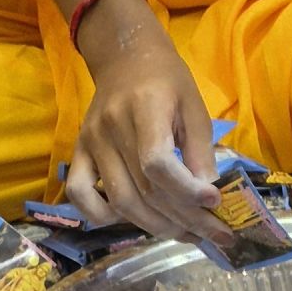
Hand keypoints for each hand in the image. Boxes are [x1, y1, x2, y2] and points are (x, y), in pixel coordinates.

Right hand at [66, 0, 230, 241]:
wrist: (126, 58)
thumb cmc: (167, 80)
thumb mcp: (193, 105)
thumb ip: (200, 149)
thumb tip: (209, 195)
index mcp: (145, 106)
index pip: (157, 161)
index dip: (186, 189)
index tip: (214, 202)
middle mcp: (111, 126)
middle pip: (143, 189)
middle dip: (181, 217)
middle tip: (211, 232)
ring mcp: (90, 141)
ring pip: (119, 200)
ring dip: (154, 225)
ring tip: (185, 232)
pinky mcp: (77, 152)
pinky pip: (81, 195)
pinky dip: (103, 216)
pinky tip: (134, 219)